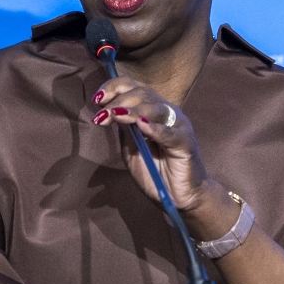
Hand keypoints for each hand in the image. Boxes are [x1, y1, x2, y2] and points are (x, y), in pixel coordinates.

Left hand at [91, 77, 210, 211]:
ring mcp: (178, 124)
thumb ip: (124, 130)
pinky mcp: (186, 141)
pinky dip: (155, 128)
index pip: (134, 87)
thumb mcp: (131, 149)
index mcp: (152, 110)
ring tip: (116, 116)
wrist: (177, 197)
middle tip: (102, 116)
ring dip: (132, 111)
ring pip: (155, 107)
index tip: (97, 99)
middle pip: (142, 93)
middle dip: (118, 101)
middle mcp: (167, 111)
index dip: (114, 88)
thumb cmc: (154, 172)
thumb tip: (108, 110)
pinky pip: (169, 132)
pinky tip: (142, 126)